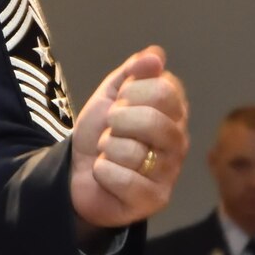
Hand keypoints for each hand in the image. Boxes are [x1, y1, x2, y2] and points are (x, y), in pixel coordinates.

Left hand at [69, 45, 187, 228]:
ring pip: (132, 151)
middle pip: (154, 121)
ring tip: (108, 154)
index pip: (164, 89)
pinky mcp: (155, 200)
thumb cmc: (101, 132)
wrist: (76, 172)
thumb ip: (133, 72)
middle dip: (118, 121)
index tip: (120, 102)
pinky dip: (103, 173)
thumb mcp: (111, 95)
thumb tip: (156, 54)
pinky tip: (106, 174)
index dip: (131, 93)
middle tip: (111, 129)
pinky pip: (123, 179)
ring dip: (107, 150)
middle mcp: (178, 142)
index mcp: (174, 113)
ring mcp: (169, 173)